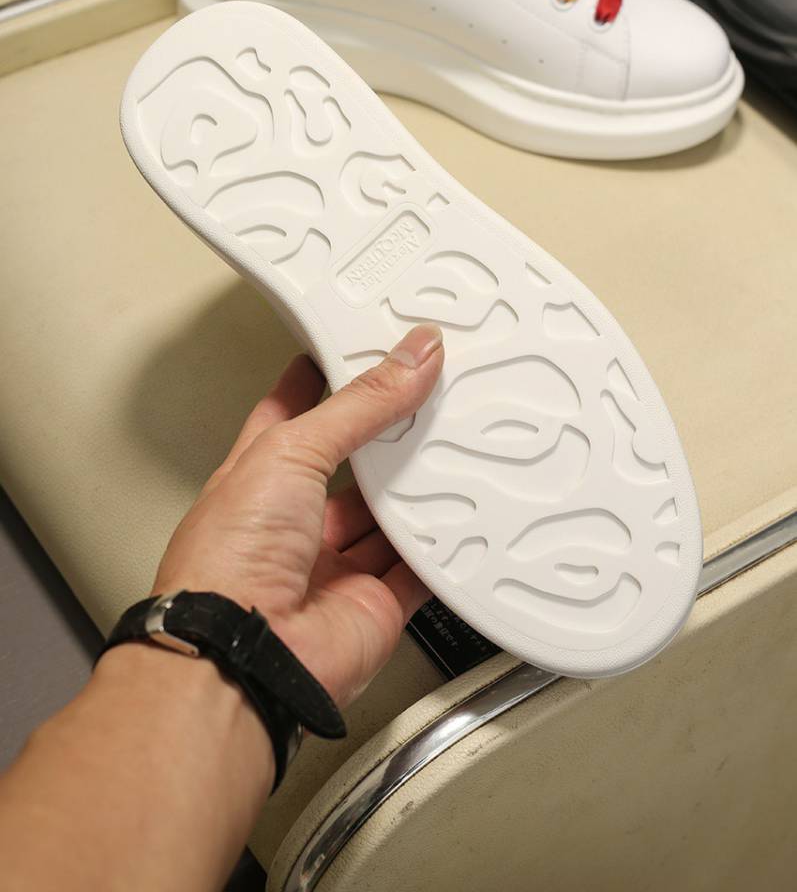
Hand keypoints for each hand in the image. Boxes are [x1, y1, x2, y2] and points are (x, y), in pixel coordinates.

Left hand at [153, 323, 443, 707]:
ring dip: (417, 491)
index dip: (321, 383)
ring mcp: (331, 567)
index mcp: (256, 478)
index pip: (290, 416)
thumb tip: (409, 358)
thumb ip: (359, 405)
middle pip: (350, 467)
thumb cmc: (227, 561)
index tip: (355, 354)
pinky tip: (464, 521)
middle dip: (385, 439)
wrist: (243, 656)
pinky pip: (418, 572)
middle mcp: (291, 523)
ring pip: (387, 519)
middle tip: (427, 400)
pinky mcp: (371, 606)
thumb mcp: (291, 450)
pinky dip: (442, 552)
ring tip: (454, 445)